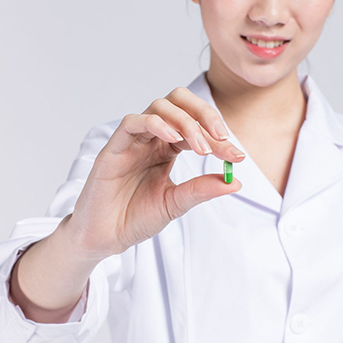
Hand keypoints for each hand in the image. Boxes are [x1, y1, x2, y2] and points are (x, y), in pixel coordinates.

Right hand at [67, 86, 245, 261]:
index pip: (196, 128)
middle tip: (222, 137)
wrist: (105, 238)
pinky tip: (172, 139)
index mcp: (166, 150)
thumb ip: (201, 190)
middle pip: (179, 104)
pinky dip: (155, 123)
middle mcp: (151, 139)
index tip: (237, 156)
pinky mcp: (114, 148)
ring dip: (184, 121)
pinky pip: (133, 122)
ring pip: (159, 107)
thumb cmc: (134, 219)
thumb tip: (236, 182)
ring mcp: (132, 141)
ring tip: (199, 147)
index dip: (218, 138)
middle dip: (205, 114)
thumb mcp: (175, 204)